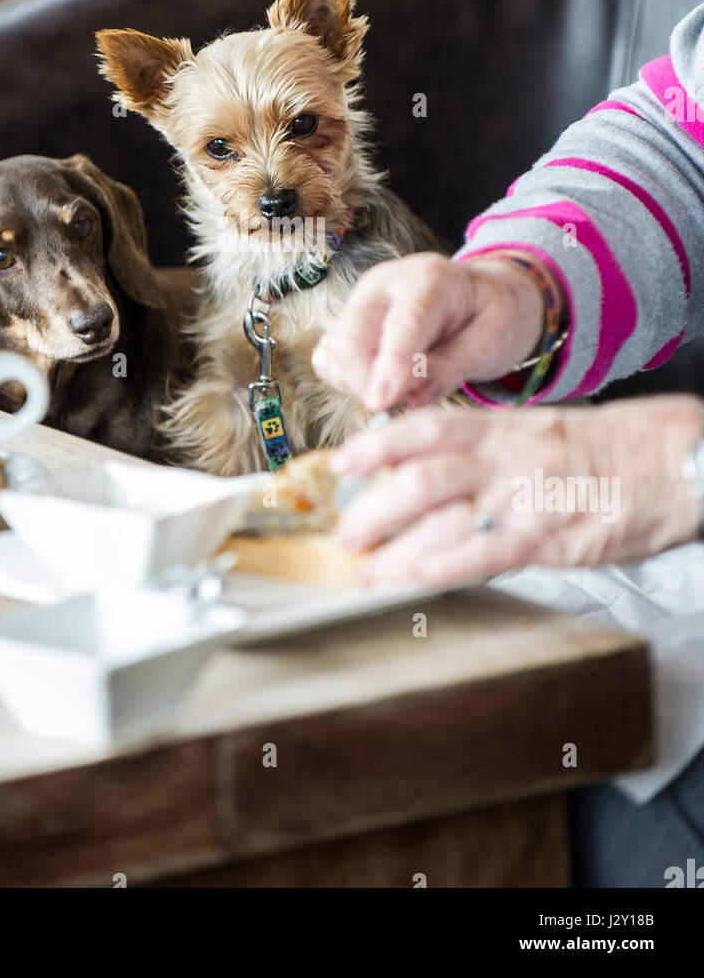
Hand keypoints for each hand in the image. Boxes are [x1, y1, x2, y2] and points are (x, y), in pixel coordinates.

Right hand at [312, 251, 550, 411]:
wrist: (483, 295)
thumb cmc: (492, 315)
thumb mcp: (492, 341)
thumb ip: (452, 367)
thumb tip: (412, 398)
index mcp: (428, 279)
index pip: (402, 324)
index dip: (389, 365)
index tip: (381, 403)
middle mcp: (383, 285)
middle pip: (351, 341)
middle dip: (370, 385)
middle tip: (409, 402)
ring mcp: (359, 303)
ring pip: (335, 357)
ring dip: (361, 387)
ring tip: (404, 388)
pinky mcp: (346, 323)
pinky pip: (331, 363)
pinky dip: (350, 383)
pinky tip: (385, 383)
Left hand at [330, 396, 703, 587]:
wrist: (678, 460)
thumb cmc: (617, 447)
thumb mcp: (545, 431)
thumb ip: (494, 448)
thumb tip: (445, 467)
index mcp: (504, 427)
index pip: (423, 427)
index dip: (374, 444)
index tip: (341, 463)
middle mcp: (503, 458)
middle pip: (416, 477)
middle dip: (371, 507)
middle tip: (344, 532)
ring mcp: (522, 498)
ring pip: (437, 517)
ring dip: (391, 547)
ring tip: (363, 569)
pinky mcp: (547, 539)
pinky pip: (478, 556)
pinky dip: (435, 569)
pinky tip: (408, 582)